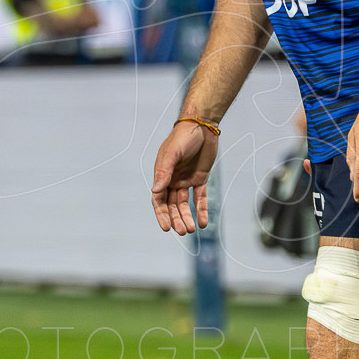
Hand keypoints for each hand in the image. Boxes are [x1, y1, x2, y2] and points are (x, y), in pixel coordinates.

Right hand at [150, 119, 219, 235]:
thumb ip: (164, 172)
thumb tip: (155, 191)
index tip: (166, 228)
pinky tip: (203, 222)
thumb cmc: (183, 137)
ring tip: (193, 230)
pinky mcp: (200, 178)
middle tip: (183, 232)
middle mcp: (172, 179)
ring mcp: (186, 179)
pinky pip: (200, 197)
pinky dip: (201, 210)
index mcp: (162, 175)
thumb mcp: (172, 154)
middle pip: (172, 205)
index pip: (159, 199)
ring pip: (185, 204)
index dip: (161, 214)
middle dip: (176, 219)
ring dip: (188, 217)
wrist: (202, 126)